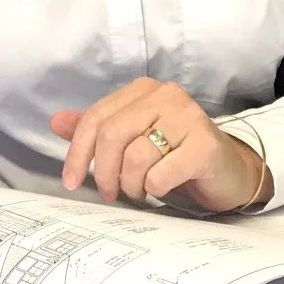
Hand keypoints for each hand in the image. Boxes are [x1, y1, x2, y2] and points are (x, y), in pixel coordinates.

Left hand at [50, 79, 269, 213]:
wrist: (227, 171)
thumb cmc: (175, 154)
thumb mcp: (132, 139)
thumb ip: (96, 128)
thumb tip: (56, 121)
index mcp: (142, 90)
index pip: (95, 118)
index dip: (77, 153)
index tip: (70, 182)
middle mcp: (166, 95)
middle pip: (112, 136)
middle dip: (103, 172)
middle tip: (109, 193)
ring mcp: (188, 116)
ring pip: (135, 157)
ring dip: (131, 185)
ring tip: (140, 191)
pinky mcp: (205, 144)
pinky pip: (161, 174)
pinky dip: (154, 189)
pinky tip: (162, 188)